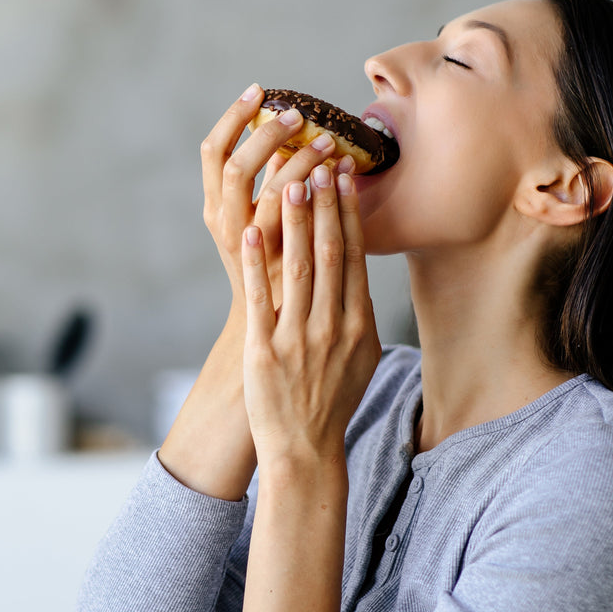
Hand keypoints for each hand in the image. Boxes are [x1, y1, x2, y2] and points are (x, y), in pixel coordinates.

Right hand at [201, 84, 351, 312]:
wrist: (266, 336)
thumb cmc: (265, 274)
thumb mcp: (253, 227)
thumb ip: (265, 185)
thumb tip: (288, 133)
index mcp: (215, 210)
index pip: (212, 151)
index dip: (232, 117)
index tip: (259, 91)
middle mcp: (226, 226)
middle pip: (237, 166)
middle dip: (267, 134)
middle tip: (299, 114)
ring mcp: (251, 250)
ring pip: (272, 193)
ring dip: (301, 160)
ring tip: (330, 141)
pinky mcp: (280, 268)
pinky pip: (299, 223)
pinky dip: (320, 197)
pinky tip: (342, 178)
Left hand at [240, 164, 381, 464]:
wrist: (306, 450)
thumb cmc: (332, 402)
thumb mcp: (360, 357)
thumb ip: (360, 315)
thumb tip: (360, 276)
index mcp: (357, 324)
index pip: (353, 256)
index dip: (348, 213)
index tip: (345, 177)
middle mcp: (332, 326)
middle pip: (328, 252)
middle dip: (325, 203)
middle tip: (320, 161)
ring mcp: (299, 337)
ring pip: (297, 267)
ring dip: (293, 220)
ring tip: (288, 180)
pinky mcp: (266, 351)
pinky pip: (262, 298)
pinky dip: (257, 263)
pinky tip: (252, 231)